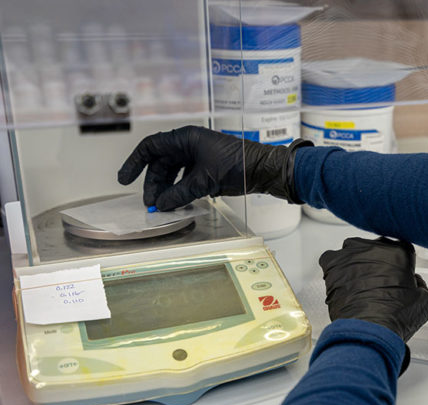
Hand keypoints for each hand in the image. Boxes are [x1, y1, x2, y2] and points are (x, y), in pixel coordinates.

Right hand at [117, 125, 311, 210]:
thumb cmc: (238, 165)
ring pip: (174, 172)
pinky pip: (187, 179)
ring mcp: (199, 156)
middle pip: (161, 163)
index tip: (124, 179)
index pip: (151, 147)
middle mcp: (190, 144)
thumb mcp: (204, 180)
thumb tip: (161, 204)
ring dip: (167, 188)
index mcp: (186, 138)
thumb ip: (179, 193)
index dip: (135, 163)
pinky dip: (181, 190)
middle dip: (154, 183)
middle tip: (151, 202)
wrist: (264, 170)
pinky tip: (179, 202)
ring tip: (164, 206)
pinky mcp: (208, 168)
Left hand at [319, 237, 427, 342]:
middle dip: (377, 262)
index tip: (397, 273)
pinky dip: (336, 269)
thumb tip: (415, 283)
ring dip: (356, 264)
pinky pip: (332, 260)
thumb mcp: (424, 301)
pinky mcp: (332, 264)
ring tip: (360, 284)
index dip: (399, 263)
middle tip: (379, 282)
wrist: (369, 330)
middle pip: (375, 248)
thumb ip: (421, 284)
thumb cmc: (394, 317)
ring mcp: (351, 254)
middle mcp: (374, 248)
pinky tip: (343, 282)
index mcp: (399, 251)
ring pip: (353, 252)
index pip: (400, 248)